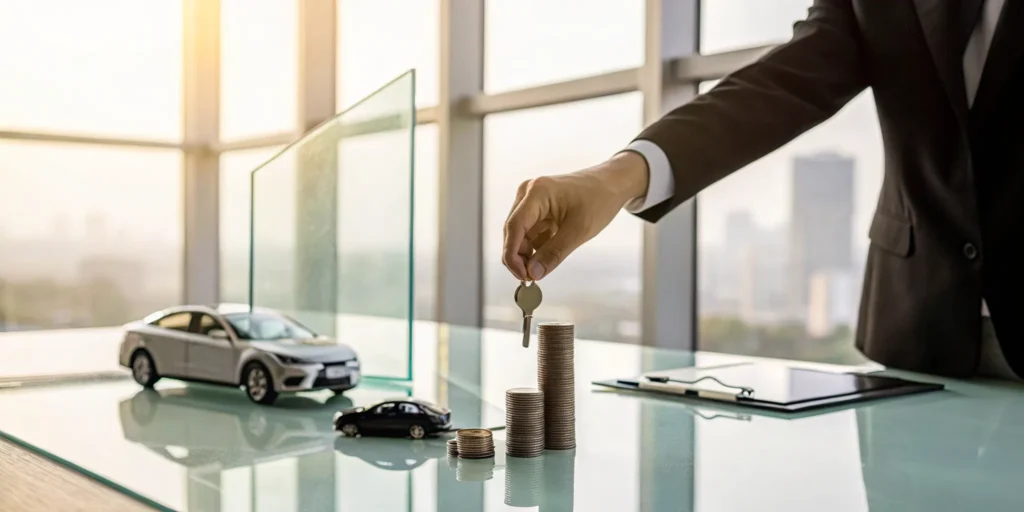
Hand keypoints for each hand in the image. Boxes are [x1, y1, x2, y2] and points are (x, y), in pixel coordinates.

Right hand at [502, 151, 649, 280]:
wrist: (612, 184)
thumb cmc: (600, 198)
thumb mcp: (579, 230)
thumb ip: (554, 253)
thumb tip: (534, 274)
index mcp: (537, 193)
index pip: (514, 227)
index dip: (512, 255)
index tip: (522, 275)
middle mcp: (528, 194)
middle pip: (513, 232)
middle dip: (520, 257)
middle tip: (532, 277)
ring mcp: (531, 201)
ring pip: (520, 235)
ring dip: (528, 254)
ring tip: (544, 266)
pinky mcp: (537, 209)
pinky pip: (530, 233)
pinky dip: (536, 247)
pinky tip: (550, 253)